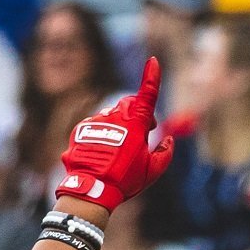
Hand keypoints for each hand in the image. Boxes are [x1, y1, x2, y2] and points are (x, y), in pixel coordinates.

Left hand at [56, 57, 174, 213]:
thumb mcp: (152, 171)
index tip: (153, 61)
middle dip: (136, 113)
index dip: (151, 77)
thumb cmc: (124, 180)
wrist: (91, 189)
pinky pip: (94, 125)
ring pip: (110, 115)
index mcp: (136, 125)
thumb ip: (165, 153)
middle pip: (128, 103)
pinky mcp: (81, 128)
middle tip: (141, 133)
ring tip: (116, 151)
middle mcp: (115, 117)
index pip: (147, 95)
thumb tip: (168, 139)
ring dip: (117, 126)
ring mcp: (96, 121)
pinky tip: (100, 153)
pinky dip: (100, 135)